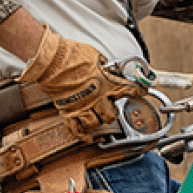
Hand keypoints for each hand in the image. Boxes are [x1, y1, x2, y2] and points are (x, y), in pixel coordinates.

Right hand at [18, 28, 138, 131]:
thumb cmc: (72, 55)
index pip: (129, 90)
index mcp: (106, 83)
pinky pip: (77, 130)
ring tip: (98, 115)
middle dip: (114, 111)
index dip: (138, 91)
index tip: (141, 91)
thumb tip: (109, 68)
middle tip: (112, 106)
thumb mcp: (96, 55)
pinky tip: (88, 137)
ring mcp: (82, 106)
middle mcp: (96, 98)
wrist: (50, 60)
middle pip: (112, 115)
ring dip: (99, 120)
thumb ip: (105, 66)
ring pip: (96, 123)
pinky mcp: (67, 111)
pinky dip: (83, 136)